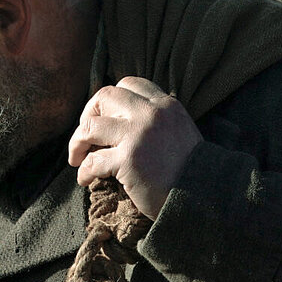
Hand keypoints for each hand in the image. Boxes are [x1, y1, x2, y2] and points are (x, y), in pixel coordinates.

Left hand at [68, 76, 201, 218]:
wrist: (205, 198)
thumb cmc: (189, 172)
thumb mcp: (178, 132)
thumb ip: (156, 120)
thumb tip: (119, 121)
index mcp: (165, 104)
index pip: (128, 84)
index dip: (109, 101)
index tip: (102, 118)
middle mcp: (151, 113)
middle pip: (104, 96)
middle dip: (87, 115)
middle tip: (85, 137)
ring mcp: (138, 134)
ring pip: (90, 126)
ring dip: (77, 143)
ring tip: (77, 158)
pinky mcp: (128, 160)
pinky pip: (92, 160)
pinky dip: (84, 171)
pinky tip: (86, 180)